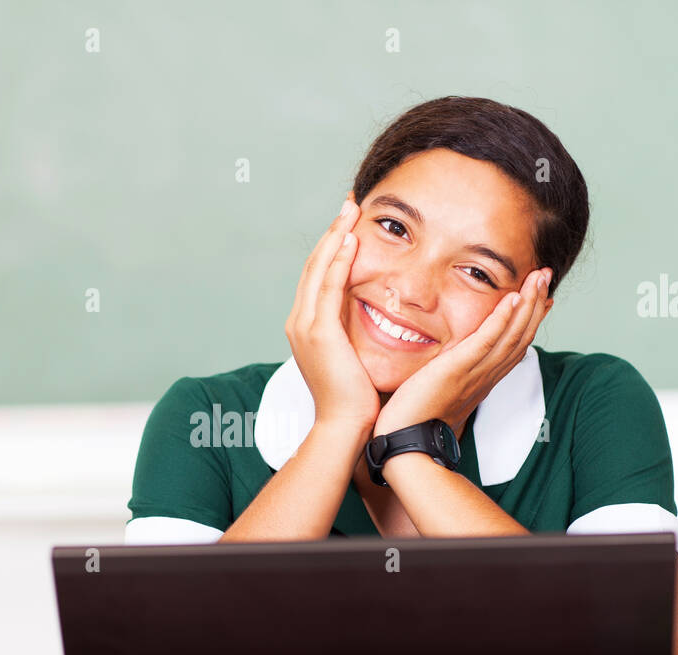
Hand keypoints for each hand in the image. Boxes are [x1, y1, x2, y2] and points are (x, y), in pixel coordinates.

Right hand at [285, 191, 380, 435]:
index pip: (318, 277)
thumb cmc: (355, 399)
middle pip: (314, 265)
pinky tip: (350, 239)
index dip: (332, 247)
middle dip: (332, 233)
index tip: (349, 224)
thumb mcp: (352, 357)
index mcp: (307, 327)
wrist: (346, 425)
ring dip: (335, 236)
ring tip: (350, 211)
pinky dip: (338, 260)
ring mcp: (306, 326)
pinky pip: (328, 286)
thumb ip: (355, 333)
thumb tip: (377, 318)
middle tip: (349, 205)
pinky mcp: (319, 332)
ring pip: (318, 269)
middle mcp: (300, 322)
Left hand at [375, 266, 552, 435]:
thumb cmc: (415, 419)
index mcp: (483, 380)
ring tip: (539, 277)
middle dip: (536, 304)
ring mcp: (475, 373)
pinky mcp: (458, 370)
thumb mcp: (440, 390)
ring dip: (528, 303)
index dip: (531, 320)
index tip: (544, 298)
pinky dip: (501, 319)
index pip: (515, 346)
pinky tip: (512, 298)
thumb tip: (448, 364)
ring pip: (512, 335)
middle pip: (521, 336)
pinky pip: (486, 341)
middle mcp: (485, 376)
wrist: (405, 441)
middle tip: (547, 275)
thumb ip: (450, 374)